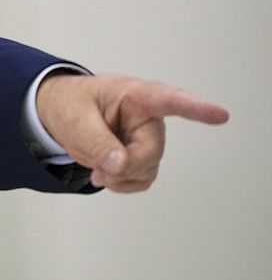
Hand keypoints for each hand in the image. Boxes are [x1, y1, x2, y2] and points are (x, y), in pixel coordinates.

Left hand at [35, 74, 228, 192]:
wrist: (60, 113)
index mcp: (135, 96)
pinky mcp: (142, 156)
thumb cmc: (70, 104)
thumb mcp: (74, 118)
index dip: (196, 109)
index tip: (220, 114)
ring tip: (97, 167)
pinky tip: (106, 174)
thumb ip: (96, 141)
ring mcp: (147, 138)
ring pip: (147, 169)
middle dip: (124, 165)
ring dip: (120, 177)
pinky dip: (122, 183)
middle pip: (151, 151)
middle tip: (98, 167)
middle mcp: (148, 117)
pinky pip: (142, 178)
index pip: (170, 101)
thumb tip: (120, 165)